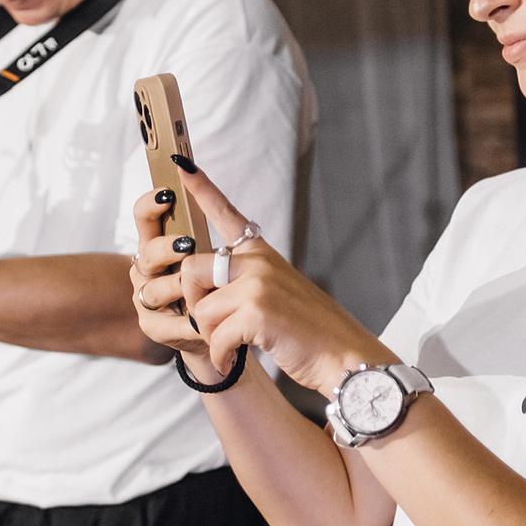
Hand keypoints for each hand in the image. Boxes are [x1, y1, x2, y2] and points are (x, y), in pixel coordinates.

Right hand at [128, 188, 213, 369]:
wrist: (217, 327)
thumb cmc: (214, 282)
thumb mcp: (215, 247)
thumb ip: (209, 214)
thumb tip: (197, 171)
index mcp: (158, 243)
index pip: (145, 216)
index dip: (151, 203)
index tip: (168, 194)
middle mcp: (147, 268)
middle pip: (147, 252)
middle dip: (166, 248)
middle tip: (188, 245)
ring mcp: (146, 298)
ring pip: (155, 288)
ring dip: (177, 287)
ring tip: (201, 288)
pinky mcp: (152, 326)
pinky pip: (166, 323)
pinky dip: (187, 321)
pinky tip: (202, 321)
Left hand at [135, 164, 386, 395]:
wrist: (344, 358)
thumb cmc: (310, 332)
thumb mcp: (279, 293)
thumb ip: (245, 282)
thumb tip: (203, 293)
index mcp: (263, 254)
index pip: (226, 213)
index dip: (201, 188)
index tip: (181, 164)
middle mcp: (259, 262)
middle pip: (192, 270)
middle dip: (193, 303)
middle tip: (212, 326)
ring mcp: (258, 285)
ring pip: (201, 310)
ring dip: (210, 337)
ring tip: (231, 347)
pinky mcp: (257, 313)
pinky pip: (215, 337)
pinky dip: (221, 356)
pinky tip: (232, 361)